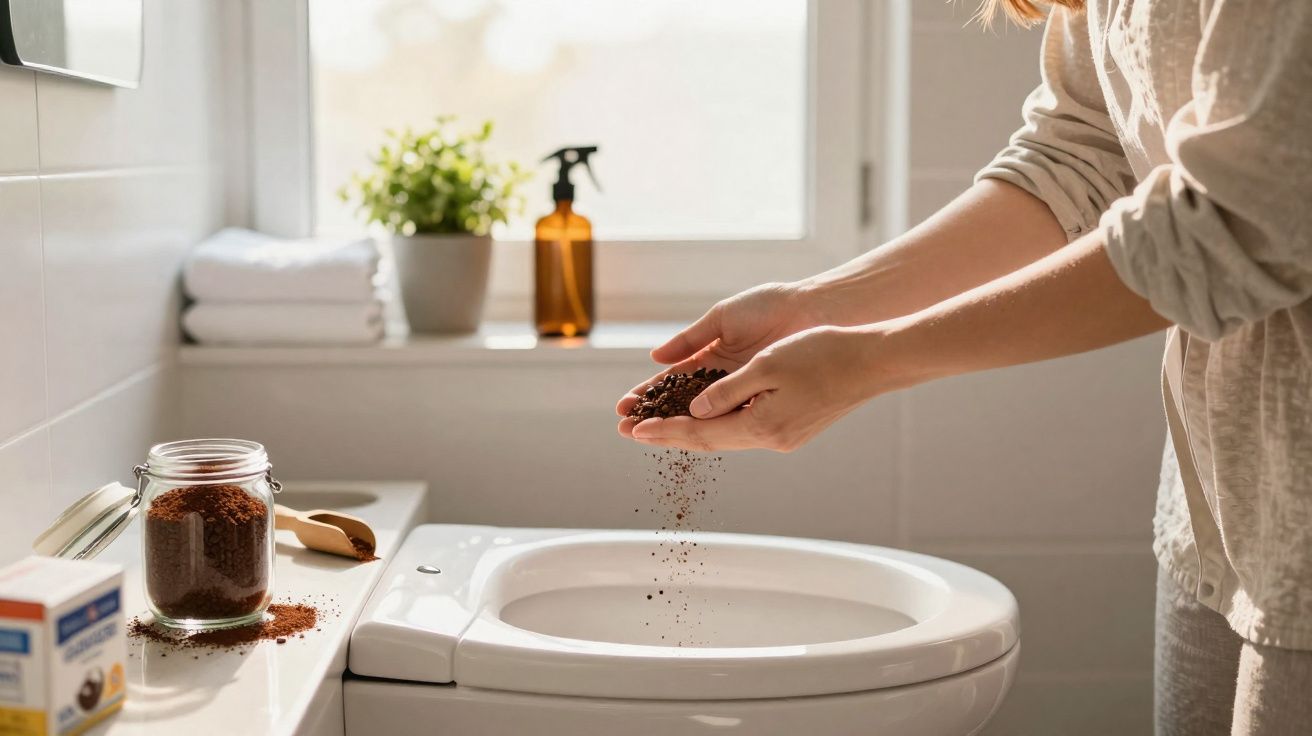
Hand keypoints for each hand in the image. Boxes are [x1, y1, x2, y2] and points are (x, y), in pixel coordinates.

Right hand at [615, 282, 821, 437]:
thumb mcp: (722, 319)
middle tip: (624, 429)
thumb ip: (691, 340)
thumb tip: (655, 357)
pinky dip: (707, 425)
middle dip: (653, 416)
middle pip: (681, 404)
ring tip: (643, 435)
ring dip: (672, 426)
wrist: (811, 310)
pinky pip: (730, 417)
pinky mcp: (762, 400)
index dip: (647, 394)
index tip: (623, 407)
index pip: (672, 382)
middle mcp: (724, 379)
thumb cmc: (769, 307)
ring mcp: (742, 392)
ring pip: (701, 415)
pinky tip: (682, 434)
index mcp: (711, 357)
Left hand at [630, 326, 888, 451]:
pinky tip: (706, 419)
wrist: (874, 362)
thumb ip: (727, 390)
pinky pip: (744, 430)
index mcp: (761, 425)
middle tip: (633, 431)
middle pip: (708, 442)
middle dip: (669, 435)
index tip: (633, 430)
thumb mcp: (767, 365)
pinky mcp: (793, 429)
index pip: (699, 433)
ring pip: (726, 437)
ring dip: (692, 431)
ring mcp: (784, 437)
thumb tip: (695, 412)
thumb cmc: (823, 354)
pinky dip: (718, 425)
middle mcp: (771, 439)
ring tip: (661, 425)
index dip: (664, 431)